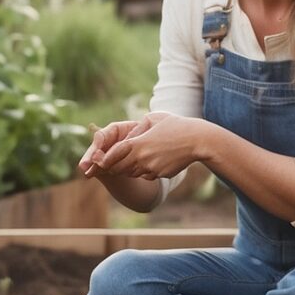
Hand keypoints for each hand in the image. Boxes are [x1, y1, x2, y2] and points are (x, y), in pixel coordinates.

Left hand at [82, 111, 197, 181]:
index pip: (115, 154)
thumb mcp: (154, 119)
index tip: (96, 159)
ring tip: (129, 159)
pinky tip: (150, 161)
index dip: (104, 158)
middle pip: (119, 168)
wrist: (198, 141)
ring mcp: (152, 168)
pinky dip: (143, 170)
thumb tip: (126, 137)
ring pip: (132, 173)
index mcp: (139, 143)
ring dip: (127, 168)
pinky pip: (146, 175)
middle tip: (105, 164)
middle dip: (112, 166)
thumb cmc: (176, 125)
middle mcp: (143, 158)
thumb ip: (137, 128)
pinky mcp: (160, 174)